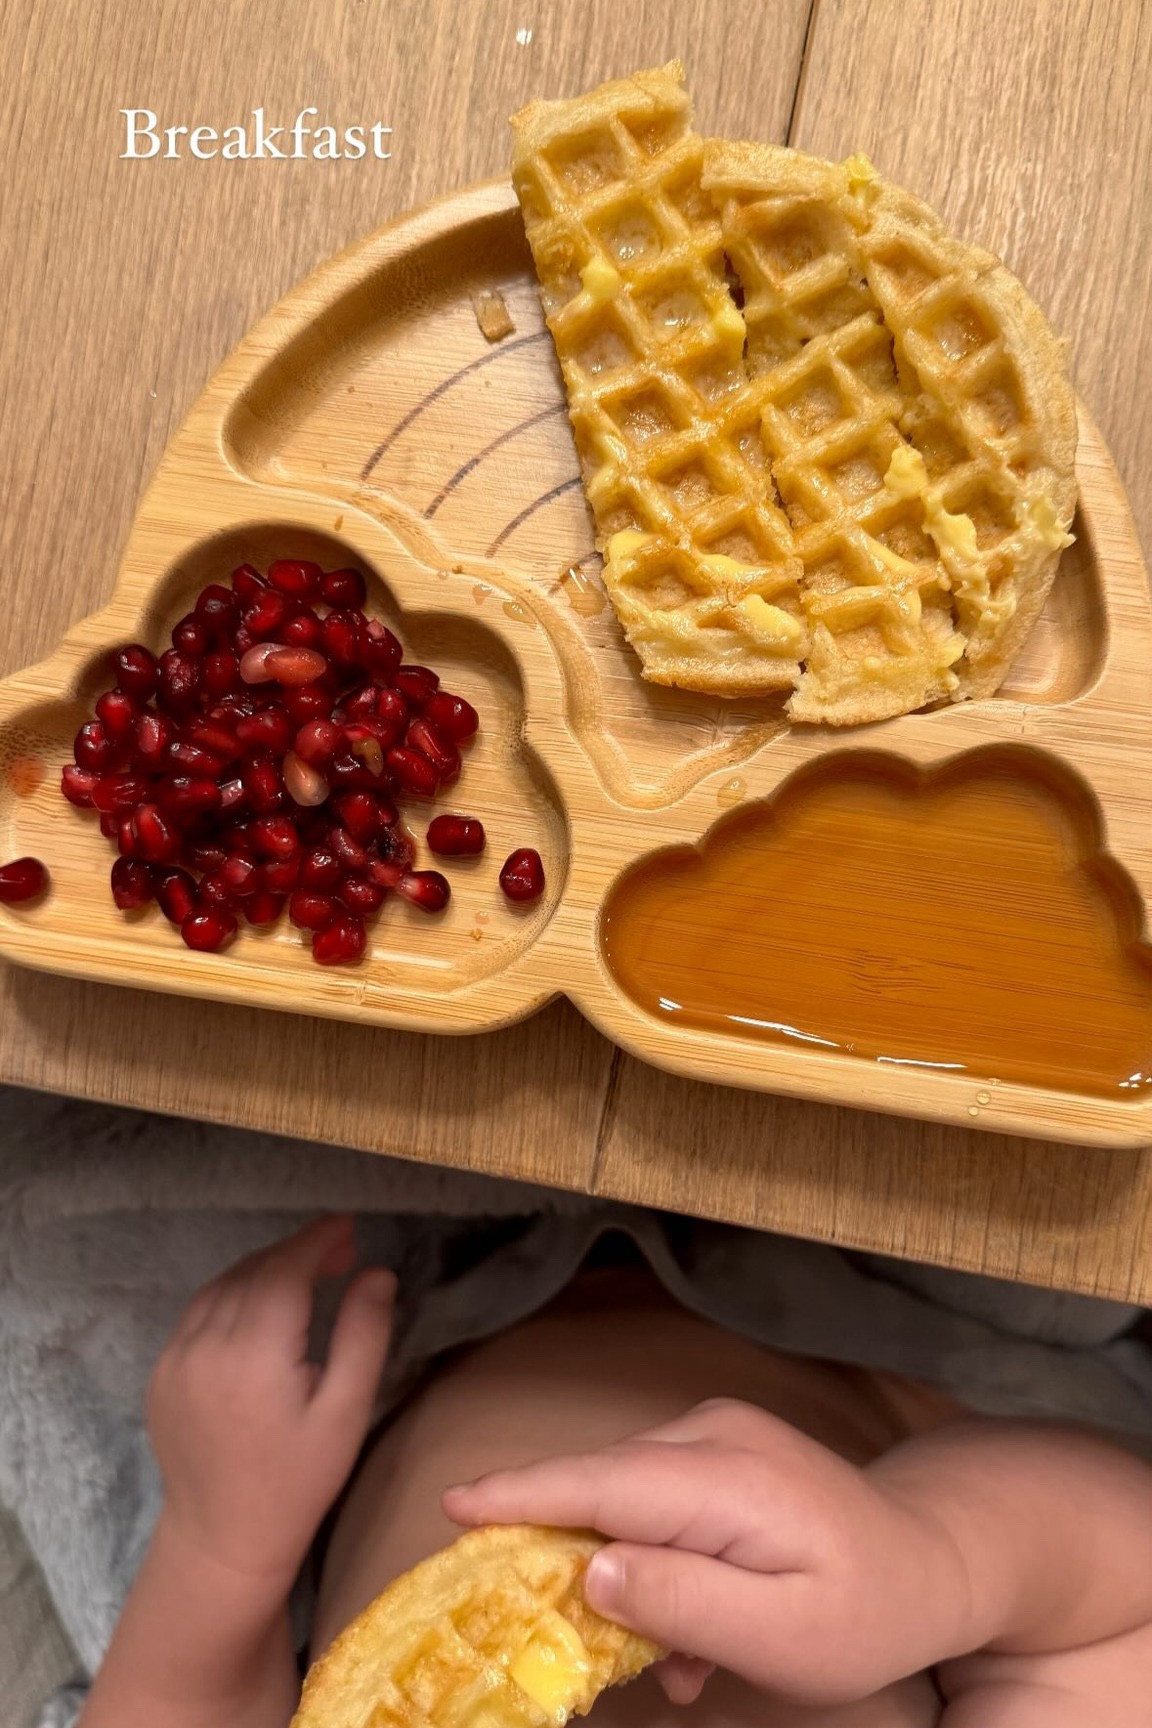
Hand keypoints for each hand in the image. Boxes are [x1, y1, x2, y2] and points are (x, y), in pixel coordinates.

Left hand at [148, 1214, 394, 1590]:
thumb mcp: (345, 1412)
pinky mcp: (161, 1373)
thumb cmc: (297, 1480)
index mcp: (253, 1354)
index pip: (284, 1270)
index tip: (348, 1227)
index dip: (317, 1241)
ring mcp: (174, 1359)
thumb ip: (362, 1335)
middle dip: (296, 1252)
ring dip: (264, 1270)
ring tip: (305, 1274)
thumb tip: (376, 1272)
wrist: (223, 1539)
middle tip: (340, 1253)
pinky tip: (260, 1307)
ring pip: (223, 1287)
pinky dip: (233, 1295)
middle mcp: (205, 1345)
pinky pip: (199, 1313)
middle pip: (253, 1272)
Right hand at [444, 1397, 967, 1707]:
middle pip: (601, 1487)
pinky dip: (651, 1563)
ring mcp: (717, 1435)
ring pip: (623, 1498)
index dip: (523, 1495)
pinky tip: (688, 1640)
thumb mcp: (781, 1636)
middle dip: (555, 1548)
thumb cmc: (868, 1610)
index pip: (601, 1481)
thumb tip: (590, 1571)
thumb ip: (683, 1601)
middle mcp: (711, 1434)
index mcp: (726, 1475)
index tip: (453, 1508)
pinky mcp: (720, 1452)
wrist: (936, 1559)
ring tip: (662, 1659)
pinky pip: (654, 1501)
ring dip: (617, 1573)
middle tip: (519, 1617)